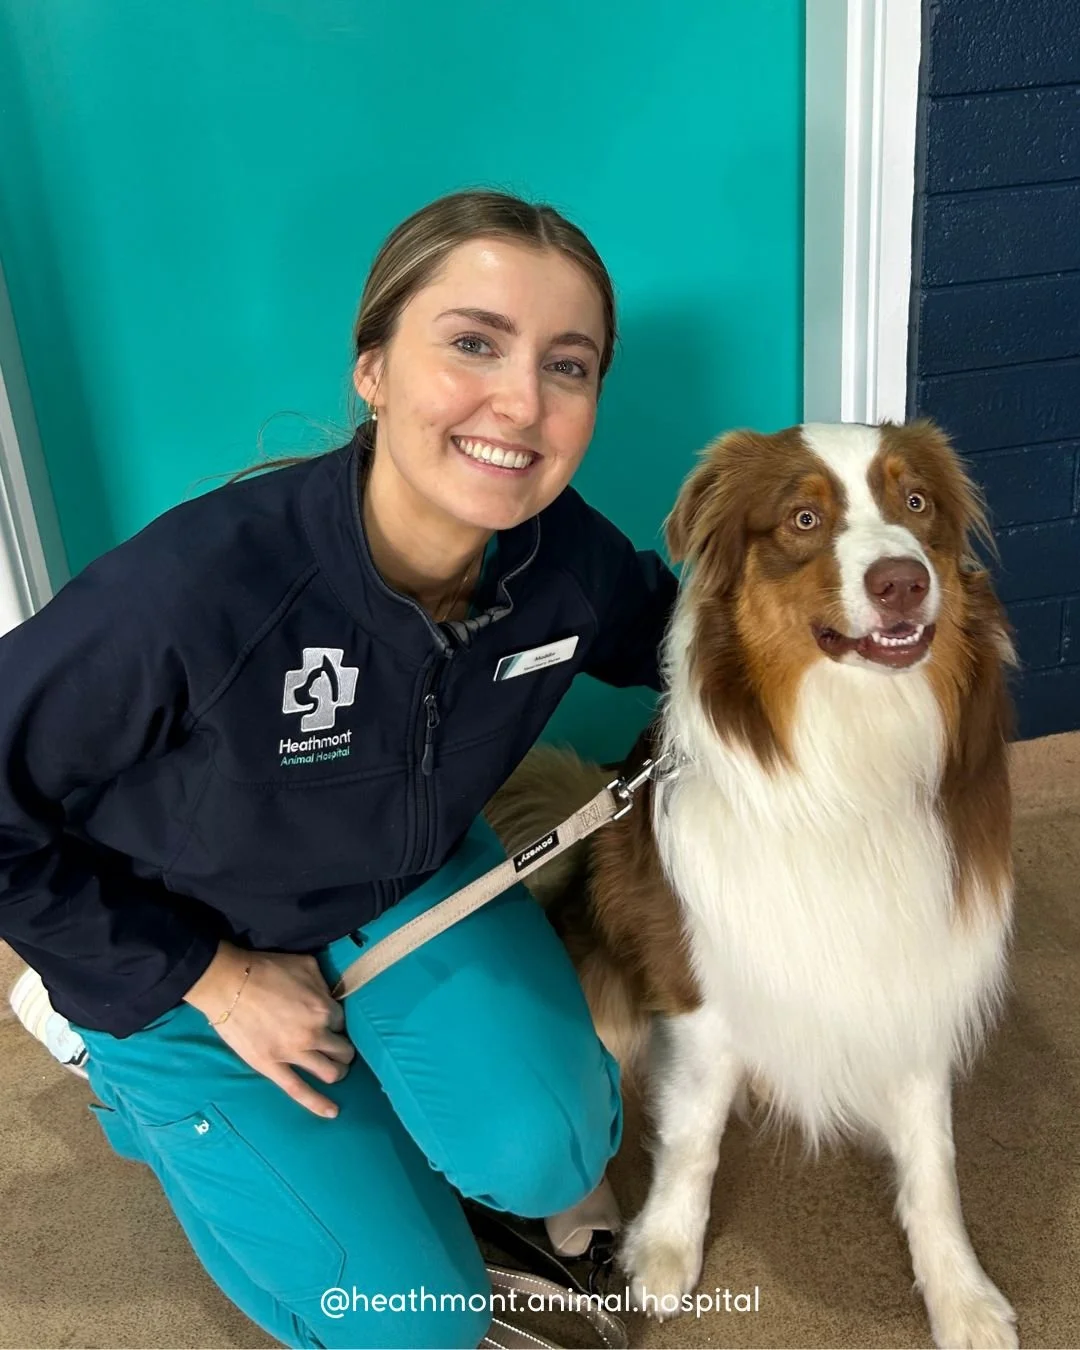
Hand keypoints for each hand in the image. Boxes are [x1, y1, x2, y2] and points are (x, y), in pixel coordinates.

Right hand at [184, 941, 354, 1117]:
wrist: (229, 984)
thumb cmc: (266, 969)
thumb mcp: (306, 965)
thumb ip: (325, 983)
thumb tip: (332, 995)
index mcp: (323, 1008)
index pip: (343, 1022)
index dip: (337, 1022)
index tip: (331, 1023)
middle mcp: (314, 1033)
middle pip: (342, 1050)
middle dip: (344, 1050)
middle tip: (339, 1049)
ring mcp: (294, 1053)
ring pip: (329, 1072)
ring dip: (338, 1072)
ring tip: (336, 1071)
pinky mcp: (272, 1067)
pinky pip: (299, 1091)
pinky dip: (318, 1104)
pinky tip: (332, 1112)